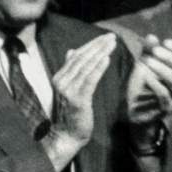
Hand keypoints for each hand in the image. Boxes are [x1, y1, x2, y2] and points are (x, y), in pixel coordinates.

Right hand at [43, 33, 116, 170]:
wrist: (67, 135)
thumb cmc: (72, 112)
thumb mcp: (71, 89)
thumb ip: (71, 71)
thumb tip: (72, 51)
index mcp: (59, 77)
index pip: (77, 56)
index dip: (91, 45)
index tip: (105, 37)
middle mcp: (60, 81)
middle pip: (82, 59)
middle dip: (98, 46)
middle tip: (112, 36)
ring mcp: (67, 90)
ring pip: (86, 67)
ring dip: (100, 53)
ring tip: (112, 44)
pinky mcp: (76, 100)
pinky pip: (89, 81)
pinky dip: (98, 68)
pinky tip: (107, 59)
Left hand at [127, 35, 171, 127]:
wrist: (133, 113)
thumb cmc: (140, 88)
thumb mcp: (143, 66)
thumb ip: (147, 52)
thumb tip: (152, 37)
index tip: (165, 42)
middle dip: (170, 57)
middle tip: (155, 51)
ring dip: (163, 69)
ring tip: (147, 61)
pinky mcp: (164, 108)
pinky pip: (164, 95)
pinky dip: (155, 84)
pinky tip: (145, 76)